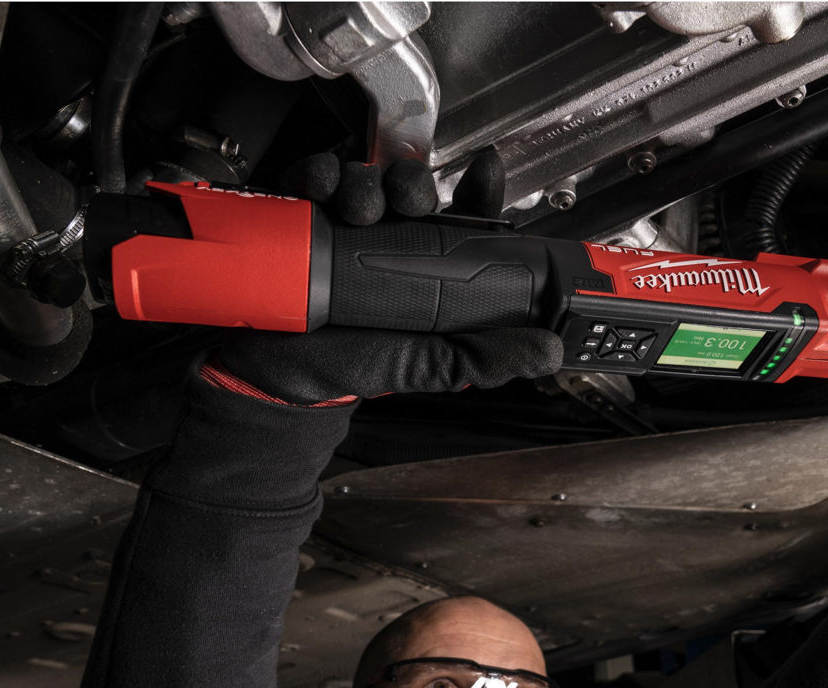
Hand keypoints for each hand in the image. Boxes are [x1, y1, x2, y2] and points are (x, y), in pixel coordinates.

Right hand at [213, 147, 556, 404]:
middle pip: (412, 186)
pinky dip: (319, 172)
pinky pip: (314, 177)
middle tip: (409, 201)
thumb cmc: (354, 366)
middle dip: (412, 183)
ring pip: (367, 175)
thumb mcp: (429, 365)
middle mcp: (388, 239)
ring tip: (357, 210)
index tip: (486, 170)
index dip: (478, 190)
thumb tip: (548, 351)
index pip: (462, 215)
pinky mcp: (303, 216)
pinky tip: (320, 191)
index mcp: (427, 267)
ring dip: (365, 181)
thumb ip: (486, 358)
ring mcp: (344, 225)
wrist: (279, 378)